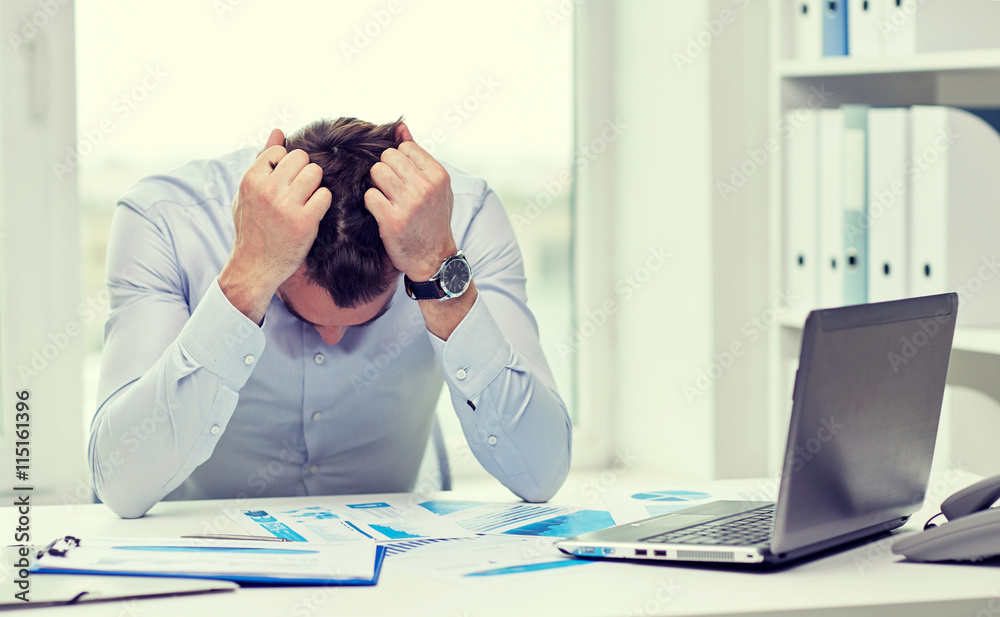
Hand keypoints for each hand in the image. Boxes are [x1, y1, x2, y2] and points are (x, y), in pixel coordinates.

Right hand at [220, 129, 332, 322]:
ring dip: (315, 185)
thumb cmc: (252, 226)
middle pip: (301, 158)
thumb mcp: (247, 192)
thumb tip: (278, 131)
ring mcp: (286, 205)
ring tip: (307, 199)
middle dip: (304, 171)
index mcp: (251, 179)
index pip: (280, 151)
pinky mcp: (304, 221)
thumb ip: (262, 160)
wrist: (255, 266)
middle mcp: (267, 189)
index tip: (285, 181)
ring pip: (315, 173)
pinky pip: (325, 195)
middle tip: (300, 190)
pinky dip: (322, 203)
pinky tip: (313, 212)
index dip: (286, 164)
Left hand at [365, 123, 456, 280]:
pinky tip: (381, 212)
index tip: (403, 178)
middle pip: (387, 158)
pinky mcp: (393, 220)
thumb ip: (417, 154)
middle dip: (386, 171)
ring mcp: (409, 203)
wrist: (434, 257)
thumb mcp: (435, 185)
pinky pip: (369, 196)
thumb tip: (400, 125)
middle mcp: (425, 186)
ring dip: (377, 186)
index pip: (404, 148)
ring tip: (387, 199)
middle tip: (392, 190)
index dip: (399, 162)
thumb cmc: (433, 218)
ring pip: (376, 173)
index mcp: (438, 175)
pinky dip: (371, 204)